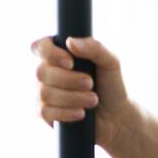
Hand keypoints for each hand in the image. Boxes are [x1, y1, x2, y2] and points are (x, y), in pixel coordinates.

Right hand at [31, 34, 134, 152]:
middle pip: (41, 72)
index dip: (50, 53)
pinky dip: (66, 112)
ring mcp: (43, 93)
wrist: (117, 115)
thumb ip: (94, 48)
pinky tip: (81, 113)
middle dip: (69, 80)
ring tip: (93, 100)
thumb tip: (70, 42)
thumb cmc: (111, 85)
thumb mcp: (110, 62)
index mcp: (60, 54)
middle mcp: (47, 72)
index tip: (71, 63)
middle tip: (90, 83)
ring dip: (72, 97)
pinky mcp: (45, 114)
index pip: (41, 47)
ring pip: (45, 93)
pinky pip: (45, 112)